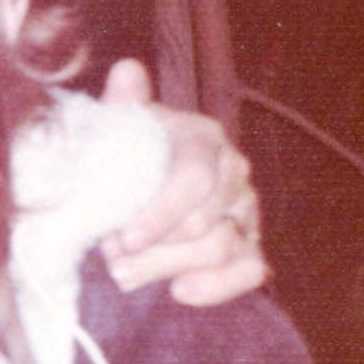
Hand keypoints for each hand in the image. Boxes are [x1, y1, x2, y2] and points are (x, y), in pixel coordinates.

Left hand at [99, 58, 266, 305]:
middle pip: (204, 221)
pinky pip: (251, 270)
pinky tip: (180, 292)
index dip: (159, 212)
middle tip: (112, 258)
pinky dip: (217, 286)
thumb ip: (121, 106)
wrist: (139, 189)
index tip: (122, 238)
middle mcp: (233, 171)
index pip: (193, 178)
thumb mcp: (118, 130)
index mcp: (203, 138)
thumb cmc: (127, 156)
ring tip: (124, 276)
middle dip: (155, 245)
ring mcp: (245, 210)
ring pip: (219, 248)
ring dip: (168, 267)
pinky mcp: (249, 246)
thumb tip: (125, 71)